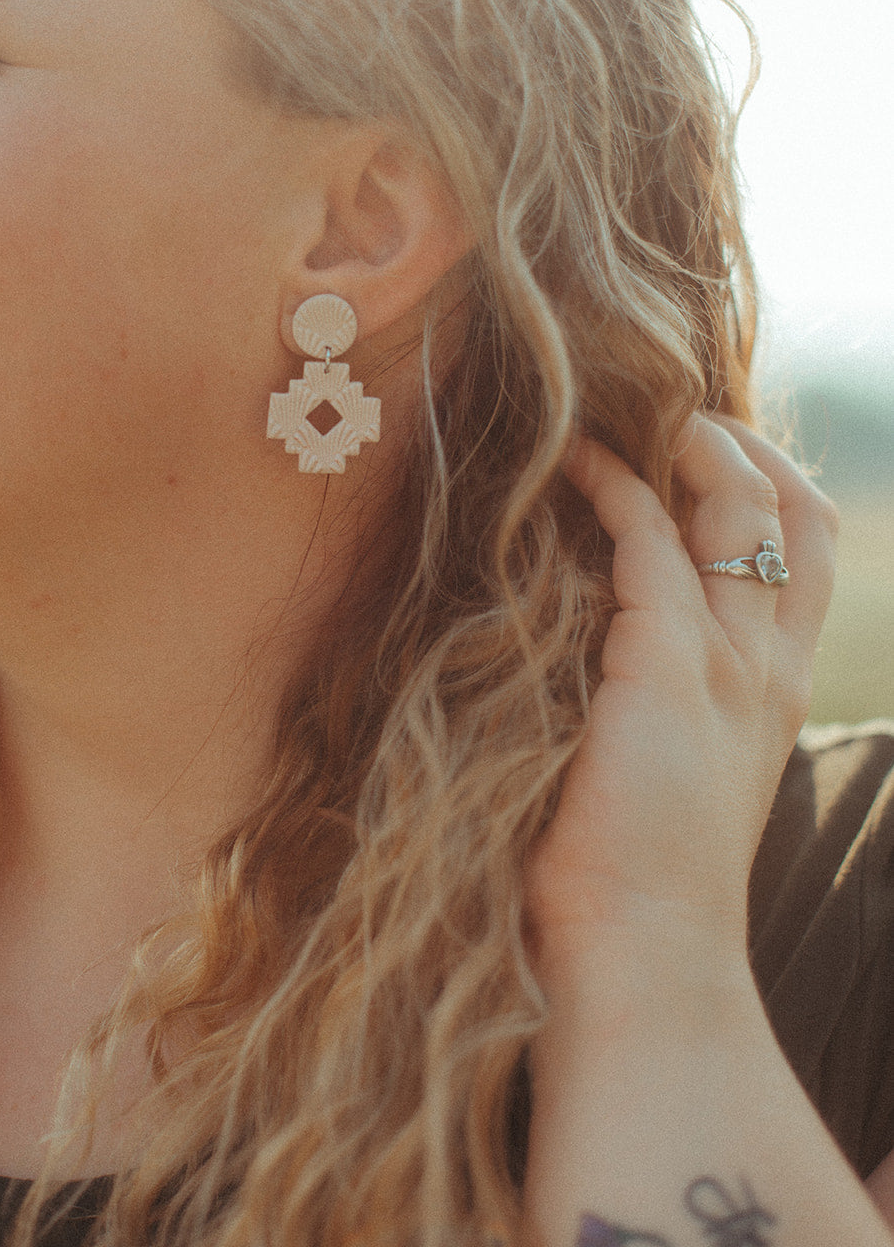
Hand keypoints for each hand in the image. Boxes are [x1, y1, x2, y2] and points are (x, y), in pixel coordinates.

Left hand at [525, 414, 837, 996]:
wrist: (645, 963)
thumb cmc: (636, 884)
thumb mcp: (674, 777)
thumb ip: (666, 708)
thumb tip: (608, 656)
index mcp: (775, 692)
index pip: (805, 558)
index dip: (772, 487)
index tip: (715, 449)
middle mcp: (768, 666)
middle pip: (795, 515)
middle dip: (747, 447)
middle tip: (680, 415)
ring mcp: (726, 662)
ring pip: (740, 508)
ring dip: (689, 446)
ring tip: (630, 416)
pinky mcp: (664, 663)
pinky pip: (648, 537)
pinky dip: (613, 487)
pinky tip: (574, 467)